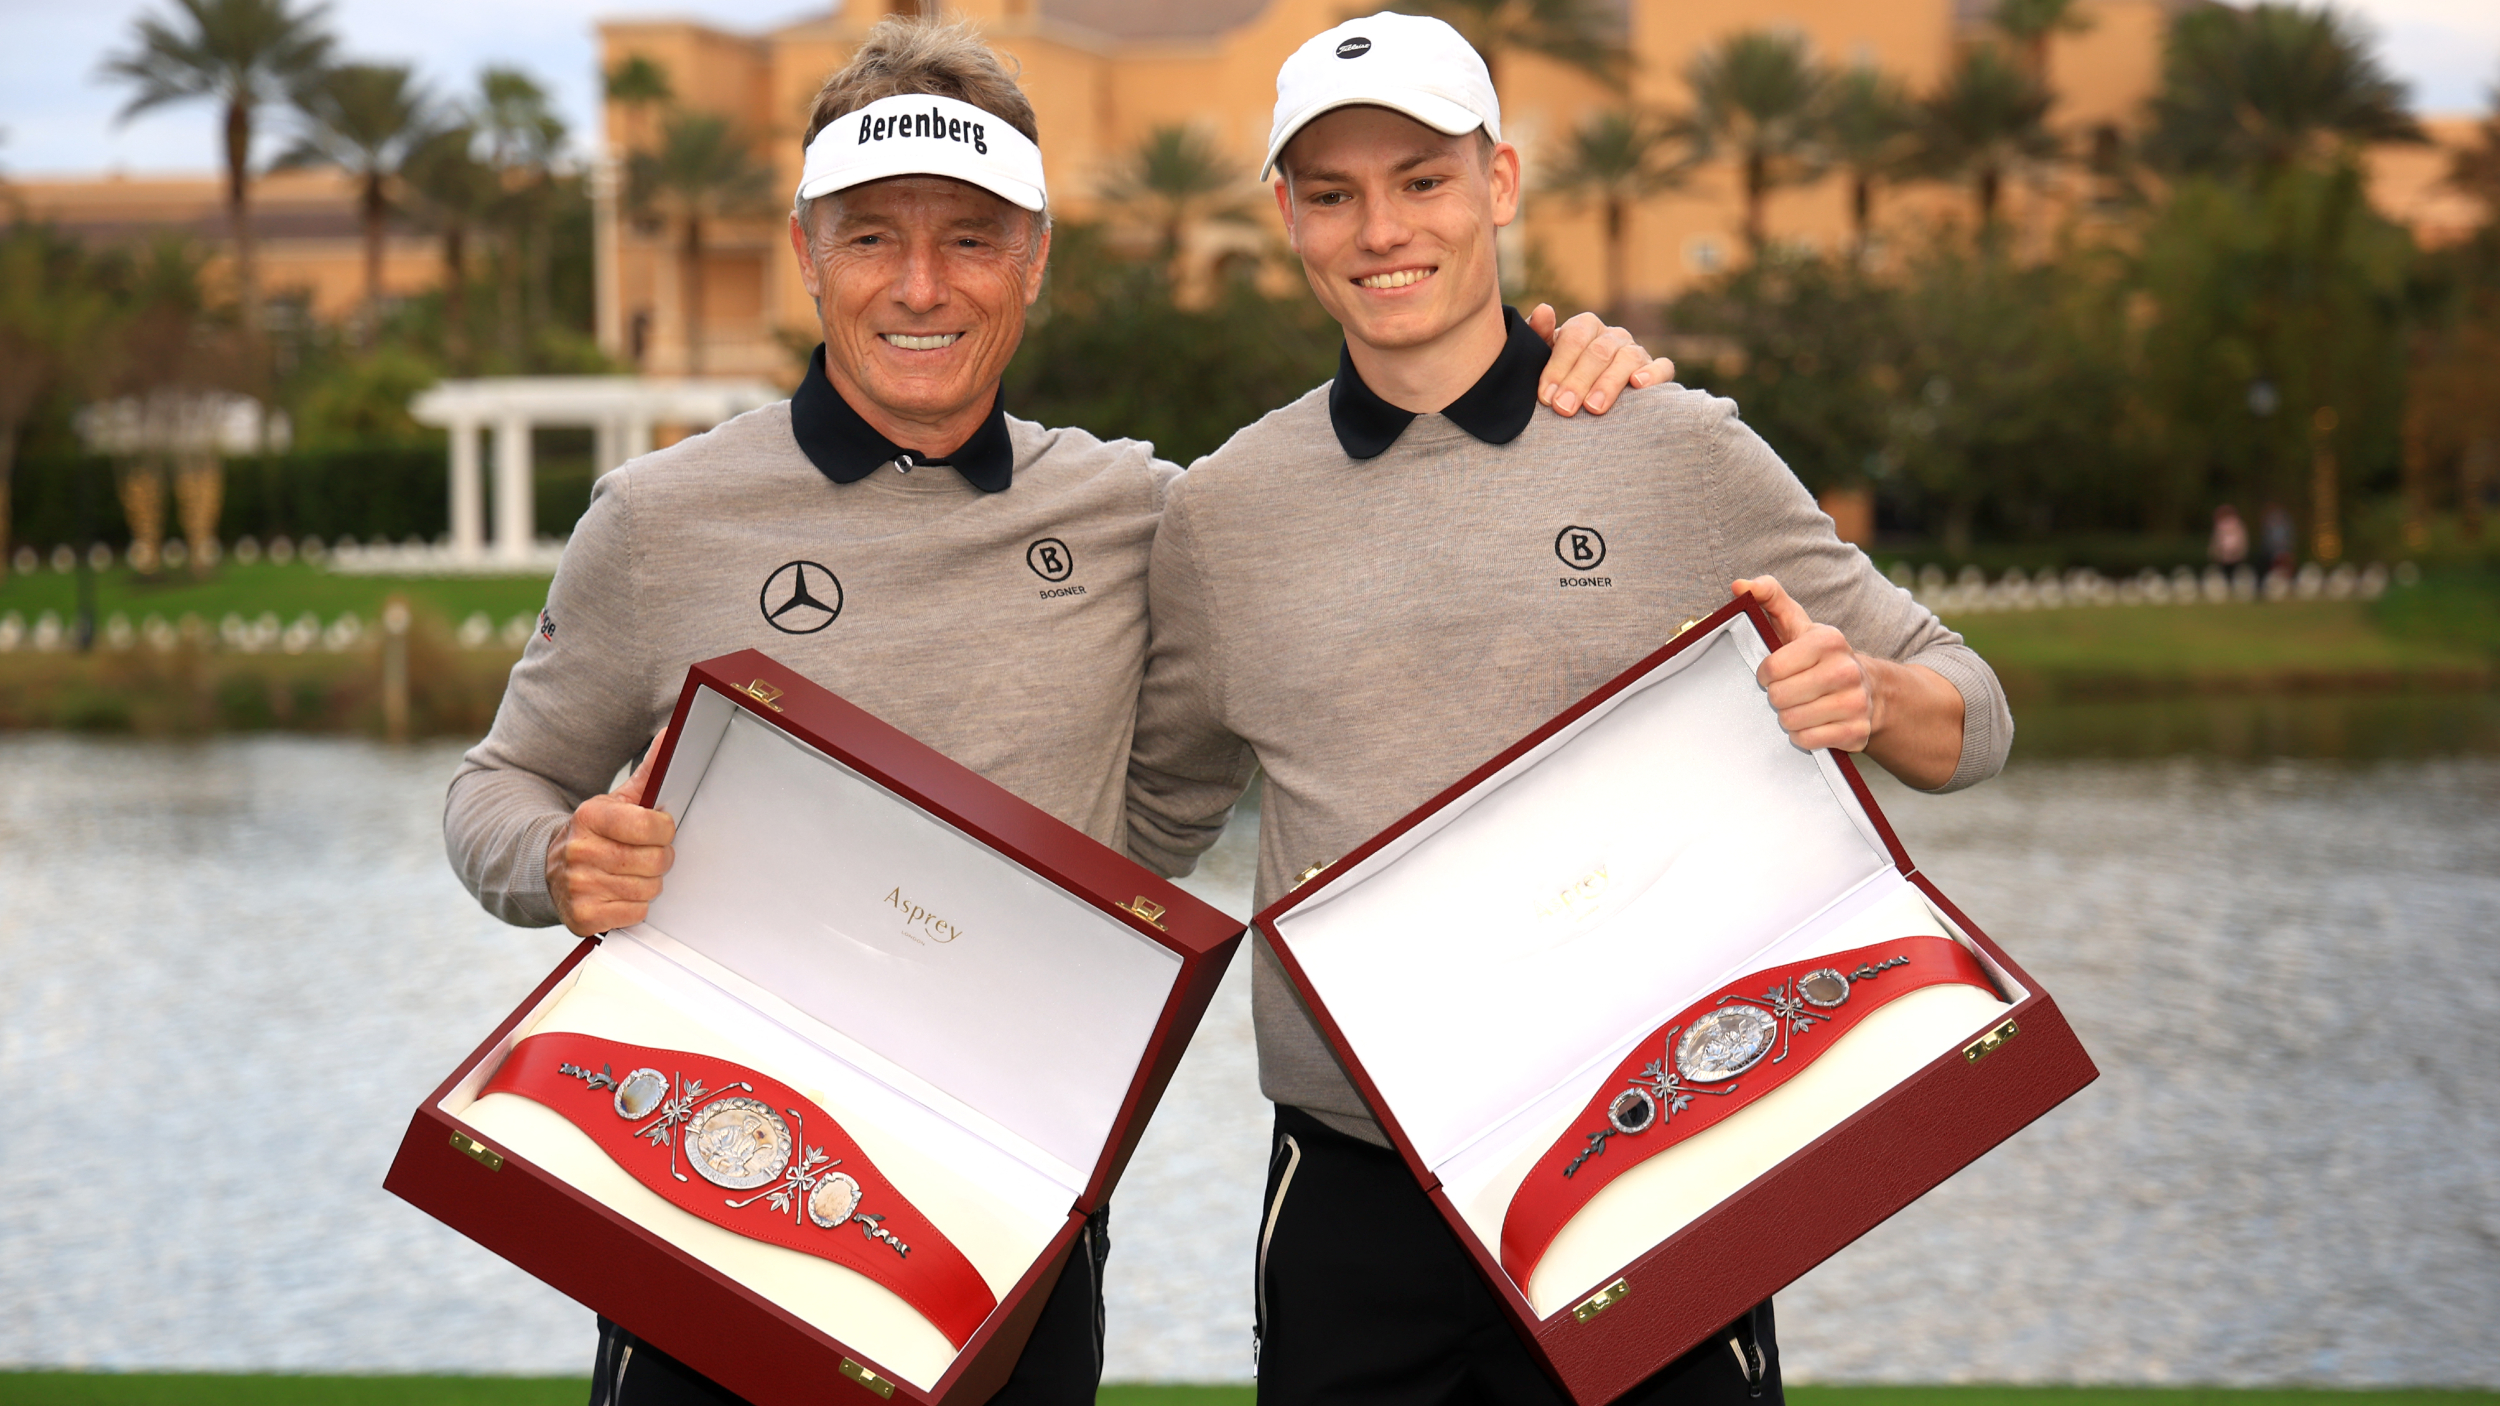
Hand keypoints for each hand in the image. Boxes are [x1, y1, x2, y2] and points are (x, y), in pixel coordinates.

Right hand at [546, 726, 677, 936]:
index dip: (664, 830)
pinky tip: (620, 894)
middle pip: (654, 861)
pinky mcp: (581, 916)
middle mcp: (579, 851)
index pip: (650, 826)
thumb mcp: (617, 801)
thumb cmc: (596, 833)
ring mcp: (578, 886)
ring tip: (632, 873)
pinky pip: (634, 914)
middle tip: (647, 854)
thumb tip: (669, 736)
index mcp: (590, 817)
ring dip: (648, 884)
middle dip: (660, 858)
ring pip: (648, 890)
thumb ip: (647, 773)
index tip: (658, 829)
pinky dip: (635, 907)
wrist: (550, 868)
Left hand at [1526, 304, 1675, 416]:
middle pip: (1598, 352)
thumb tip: (1544, 311)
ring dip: (1609, 383)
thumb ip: (1539, 336)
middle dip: (1578, 381)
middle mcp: (1612, 335)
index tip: (1546, 396)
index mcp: (1585, 326)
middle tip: (1564, 408)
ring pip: (1627, 358)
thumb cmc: (1560, 375)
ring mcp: (1636, 351)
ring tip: (1594, 408)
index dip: (1558, 366)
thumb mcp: (1543, 356)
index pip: (1574, 338)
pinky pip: (1662, 367)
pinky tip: (1638, 385)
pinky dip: (1653, 374)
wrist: (1586, 396)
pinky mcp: (1657, 370)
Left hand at [1732, 576, 1963, 787]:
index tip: (1774, 672)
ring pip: (1792, 721)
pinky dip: (1803, 736)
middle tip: (1789, 690)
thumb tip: (1740, 586)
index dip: (1765, 674)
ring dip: (1788, 717)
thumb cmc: (1818, 655)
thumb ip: (1769, 598)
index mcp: (1828, 640)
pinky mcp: (1857, 732)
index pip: (1772, 668)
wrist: (1868, 689)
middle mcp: (1846, 670)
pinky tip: (1813, 722)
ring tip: (1801, 705)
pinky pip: (1808, 741)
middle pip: (1780, 698)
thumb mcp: (1795, 622)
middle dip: (1777, 697)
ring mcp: (1855, 702)